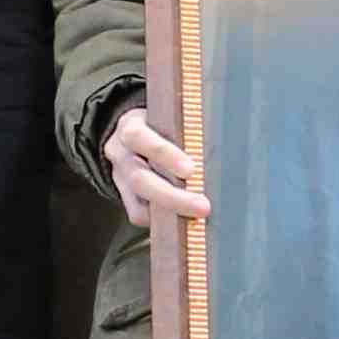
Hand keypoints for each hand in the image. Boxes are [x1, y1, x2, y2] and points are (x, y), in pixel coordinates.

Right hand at [103, 104, 211, 227]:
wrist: (133, 135)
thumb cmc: (160, 124)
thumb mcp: (168, 117)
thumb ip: (185, 131)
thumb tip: (218, 148)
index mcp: (130, 126)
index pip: (140, 138)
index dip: (164, 155)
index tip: (190, 169)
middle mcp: (120, 153)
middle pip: (140, 178)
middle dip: (172, 196)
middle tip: (202, 205)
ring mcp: (119, 177)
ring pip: (138, 202)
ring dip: (172, 211)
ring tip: (198, 216)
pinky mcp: (123, 197)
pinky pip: (138, 214)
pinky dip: (162, 221)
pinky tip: (183, 220)